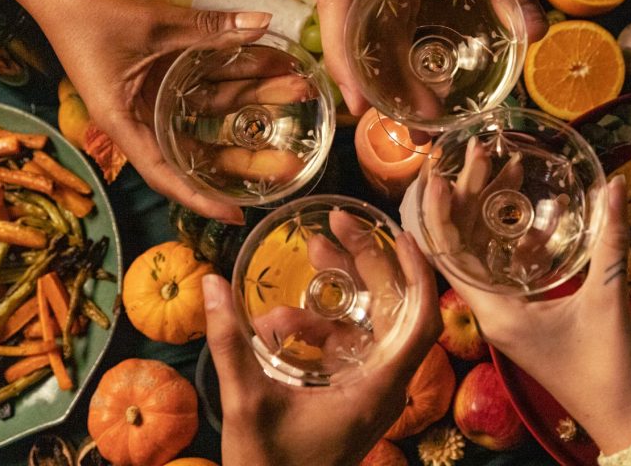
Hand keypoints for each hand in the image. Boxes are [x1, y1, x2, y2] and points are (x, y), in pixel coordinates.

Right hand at [0, 0, 272, 222]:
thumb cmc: (86, 9)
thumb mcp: (153, 23)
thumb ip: (209, 28)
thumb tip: (261, 23)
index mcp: (124, 122)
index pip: (166, 174)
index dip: (201, 199)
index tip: (236, 216)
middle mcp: (141, 115)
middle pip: (198, 147)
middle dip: (246, 153)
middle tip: (291, 159)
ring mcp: (153, 94)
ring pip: (210, 109)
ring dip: (252, 100)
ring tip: (296, 90)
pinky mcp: (162, 71)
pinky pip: (205, 81)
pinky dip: (235, 75)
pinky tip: (270, 68)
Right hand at [203, 232, 440, 465]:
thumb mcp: (247, 403)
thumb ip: (229, 343)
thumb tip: (211, 284)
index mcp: (377, 388)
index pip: (420, 322)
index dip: (418, 275)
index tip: (400, 235)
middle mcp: (383, 387)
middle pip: (393, 312)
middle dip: (366, 264)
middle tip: (333, 227)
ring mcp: (368, 391)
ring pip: (366, 327)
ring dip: (337, 294)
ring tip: (308, 257)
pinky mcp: (350, 397)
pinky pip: (345, 349)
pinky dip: (319, 329)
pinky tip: (278, 322)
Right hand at [318, 0, 548, 115]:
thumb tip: (536, 32)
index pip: (337, 1)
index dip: (341, 56)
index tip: (361, 104)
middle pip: (354, 28)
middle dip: (376, 85)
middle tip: (409, 132)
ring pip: (374, 29)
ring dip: (395, 78)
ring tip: (426, 123)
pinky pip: (397, 20)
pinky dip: (408, 56)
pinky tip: (432, 85)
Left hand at [439, 176, 630, 454]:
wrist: (622, 418)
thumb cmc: (608, 367)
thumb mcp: (608, 299)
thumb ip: (611, 241)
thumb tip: (616, 185)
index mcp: (495, 311)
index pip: (448, 256)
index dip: (439, 214)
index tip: (438, 174)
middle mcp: (491, 312)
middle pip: (463, 247)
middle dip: (469, 198)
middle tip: (480, 154)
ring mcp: (506, 316)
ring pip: (485, 255)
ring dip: (492, 215)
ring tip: (505, 168)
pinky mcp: (524, 318)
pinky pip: (508, 270)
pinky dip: (517, 240)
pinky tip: (538, 213)